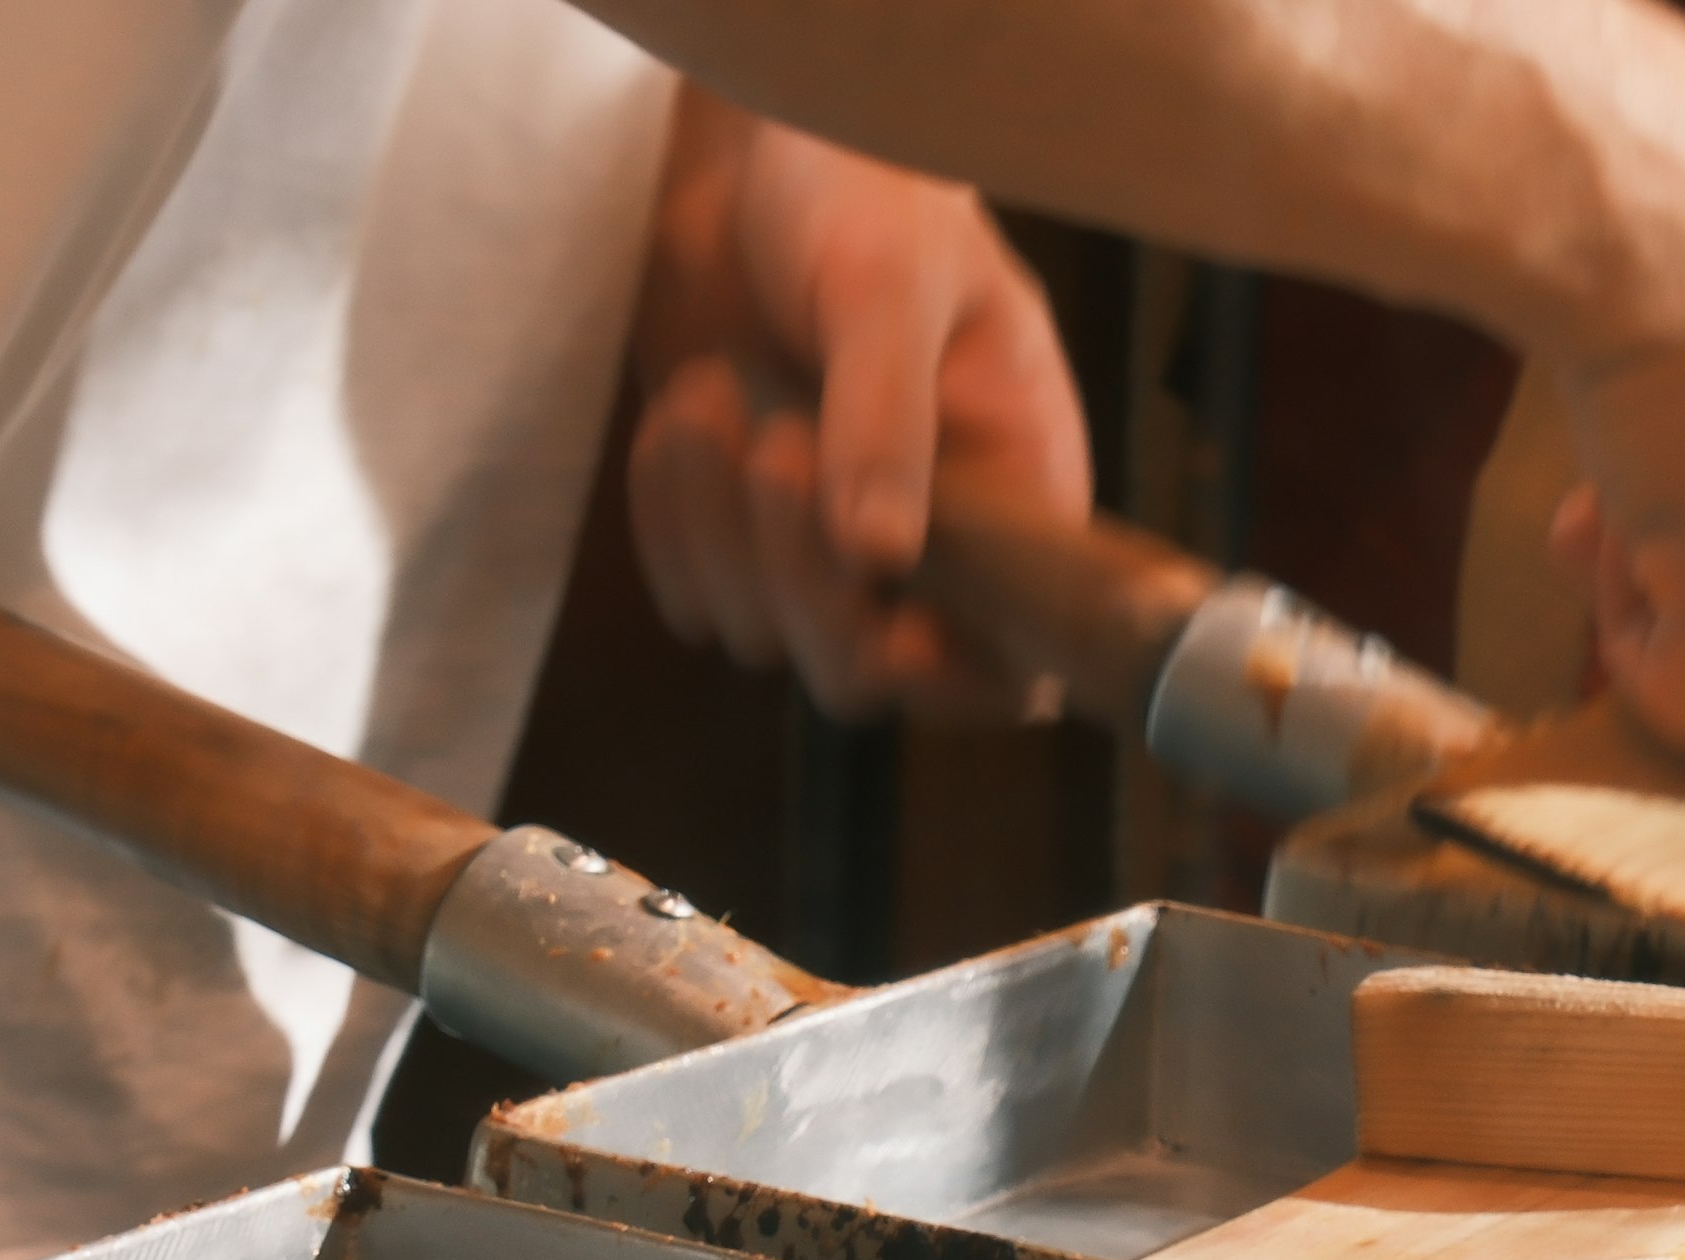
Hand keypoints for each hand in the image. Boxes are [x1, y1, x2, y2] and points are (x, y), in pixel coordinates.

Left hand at [628, 90, 1091, 720]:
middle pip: (857, 672)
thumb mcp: (890, 285)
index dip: (950, 679)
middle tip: (776, 435)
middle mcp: (931, 552)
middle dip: (794, 572)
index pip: (1010, 667)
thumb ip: (887, 417)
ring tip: (720, 385)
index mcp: (1017, 499)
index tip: (887, 622)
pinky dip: (666, 512)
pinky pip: (686, 594)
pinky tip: (687, 408)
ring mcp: (828, 554)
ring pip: (758, 635)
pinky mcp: (739, 535)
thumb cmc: (869, 191)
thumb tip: (879, 559)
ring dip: (716, 520)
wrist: (766, 156)